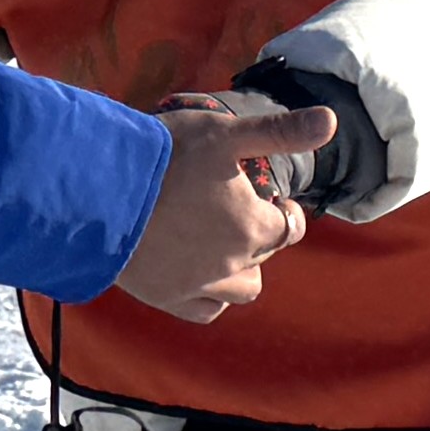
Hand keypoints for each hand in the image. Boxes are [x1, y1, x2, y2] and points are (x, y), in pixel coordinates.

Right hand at [112, 93, 327, 323]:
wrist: (99, 192)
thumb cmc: (163, 156)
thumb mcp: (224, 133)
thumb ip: (279, 132)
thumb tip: (330, 121)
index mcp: (252, 226)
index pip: (290, 228)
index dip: (285, 213)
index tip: (274, 200)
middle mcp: (232, 263)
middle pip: (265, 255)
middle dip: (260, 235)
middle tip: (237, 211)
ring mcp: (199, 284)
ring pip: (242, 289)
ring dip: (243, 269)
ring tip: (223, 246)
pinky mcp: (166, 296)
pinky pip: (205, 309)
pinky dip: (211, 297)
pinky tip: (201, 276)